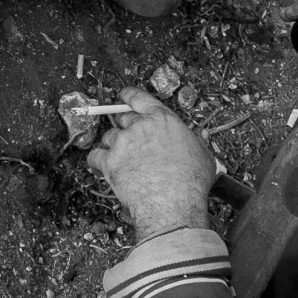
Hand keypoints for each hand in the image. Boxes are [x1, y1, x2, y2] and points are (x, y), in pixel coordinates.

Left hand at [85, 85, 214, 240]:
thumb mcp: (203, 154)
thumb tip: (199, 136)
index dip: (129, 95)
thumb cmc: (190, 181)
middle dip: (125, 129)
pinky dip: (97, 162)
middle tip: (130, 142)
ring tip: (123, 161)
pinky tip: (103, 168)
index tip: (123, 95)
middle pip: (123, 119)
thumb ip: (196, 141)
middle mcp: (140, 126)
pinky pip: (95, 156)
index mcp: (162, 119)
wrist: (173, 202)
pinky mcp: (109, 161)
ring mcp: (123, 142)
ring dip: (113, 146)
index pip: (140, 98)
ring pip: (109, 137)